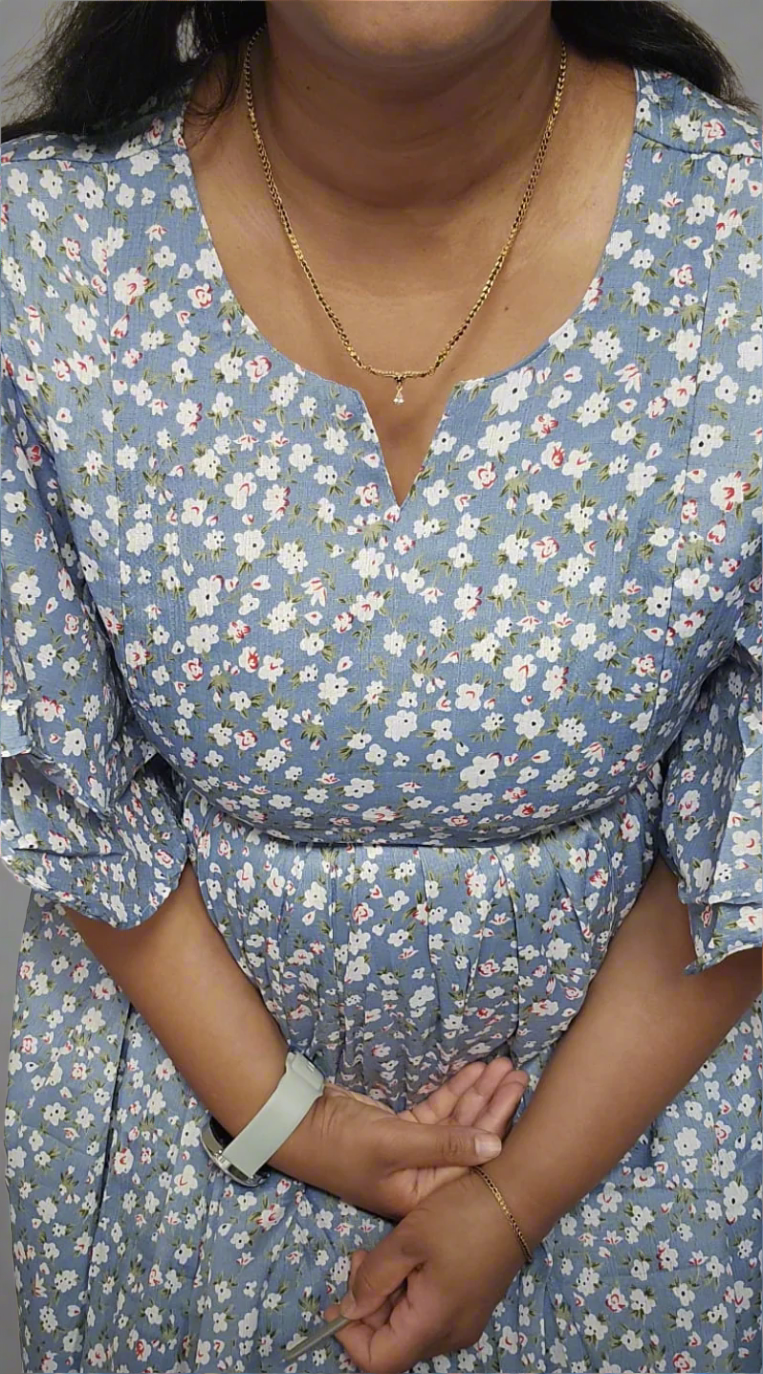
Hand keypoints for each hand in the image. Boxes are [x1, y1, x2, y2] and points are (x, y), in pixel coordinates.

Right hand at [271, 1056, 527, 1218]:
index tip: (515, 1092)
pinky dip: (454, 1091)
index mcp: (421, 1196)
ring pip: (455, 1122)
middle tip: (516, 1073)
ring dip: (476, 1094)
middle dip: (492, 1104)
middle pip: (467, 1139)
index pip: (470, 1160)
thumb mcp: (393, 1144)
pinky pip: (437, 1112)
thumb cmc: (341, 1143)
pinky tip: (473, 1071)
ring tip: (501, 1066)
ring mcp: (412, 1153)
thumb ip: (445, 1143)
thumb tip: (496, 1147)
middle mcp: (422, 1178)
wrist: (294, 1124)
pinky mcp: (402, 1132)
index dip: (495, 1123)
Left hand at [323, 1168, 526, 1371]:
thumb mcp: (407, 1239)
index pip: (378, 1361)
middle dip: (367, 1310)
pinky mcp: (473, 1303)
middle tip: (360, 1261)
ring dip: (387, 1298)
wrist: (520, 1195)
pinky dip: (409, 1294)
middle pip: (394, 1344)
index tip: (337, 1301)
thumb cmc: (462, 1215)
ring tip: (382, 1254)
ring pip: (411, 1328)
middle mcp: (451, 1334)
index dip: (350, 1338)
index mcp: (433, 1323)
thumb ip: (372, 1278)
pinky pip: (430, 1313)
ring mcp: (466, 1320)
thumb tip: (349, 1309)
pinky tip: (408, 1258)